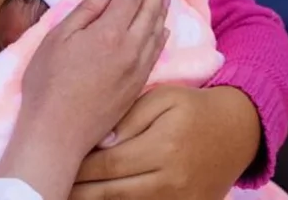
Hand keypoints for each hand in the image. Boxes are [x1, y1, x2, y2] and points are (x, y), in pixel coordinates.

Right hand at [0, 0, 170, 198]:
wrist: (58, 132)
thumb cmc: (48, 82)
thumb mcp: (57, 38)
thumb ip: (85, 11)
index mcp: (108, 31)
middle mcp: (130, 48)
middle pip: (148, 14)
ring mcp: (137, 69)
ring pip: (156, 34)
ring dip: (161, 13)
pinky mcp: (137, 87)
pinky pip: (155, 54)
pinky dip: (161, 38)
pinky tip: (162, 32)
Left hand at [71, 86, 262, 199]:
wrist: (237, 131)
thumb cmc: (193, 109)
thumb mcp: (163, 98)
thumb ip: (129, 118)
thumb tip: (100, 141)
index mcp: (162, 148)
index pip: (106, 164)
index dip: (77, 168)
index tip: (54, 163)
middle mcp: (170, 181)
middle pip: (110, 193)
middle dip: (78, 191)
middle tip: (50, 185)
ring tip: (67, 196)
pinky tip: (97, 199)